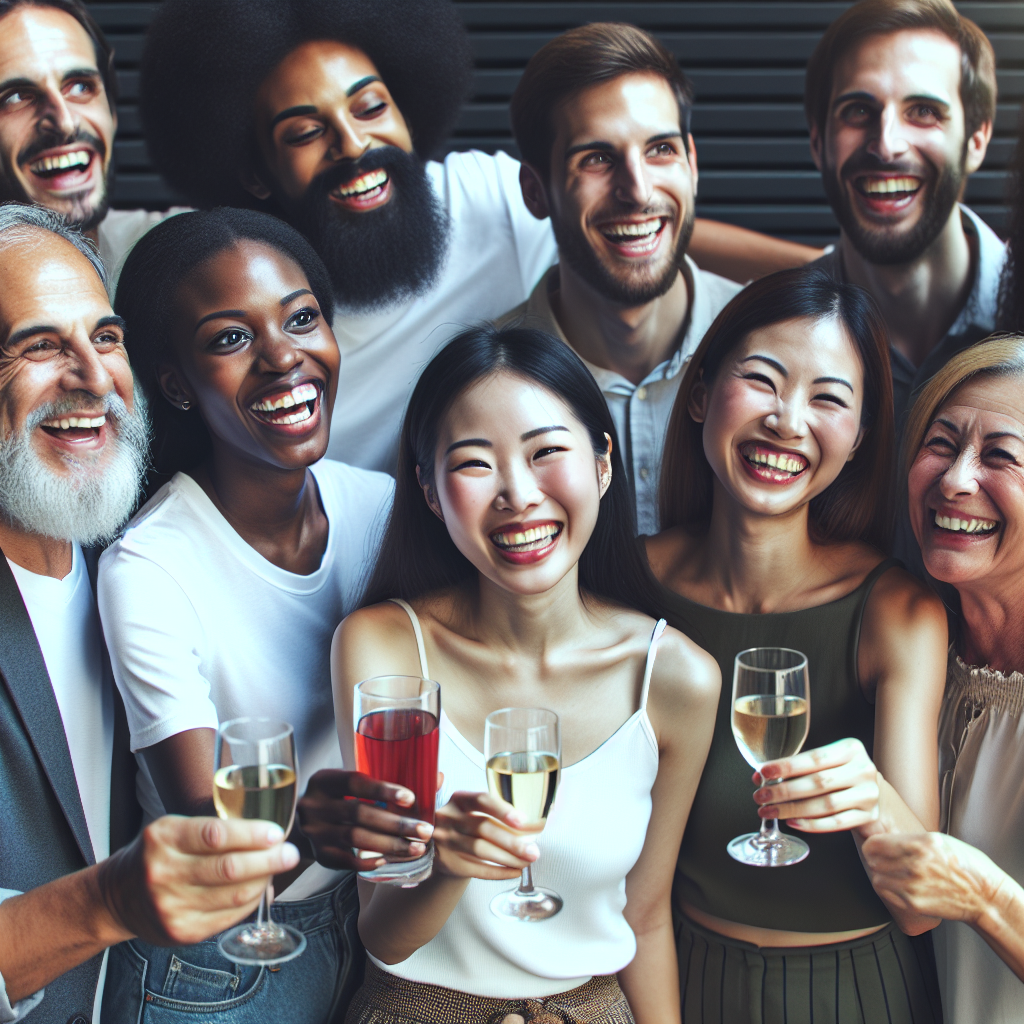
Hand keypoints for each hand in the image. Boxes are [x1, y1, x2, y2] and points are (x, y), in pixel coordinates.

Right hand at [96, 815, 299, 945]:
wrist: (117, 896)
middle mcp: (163, 873)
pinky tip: (260, 889)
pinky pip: (228, 916)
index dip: (252, 834)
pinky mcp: (181, 932)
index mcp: (163, 838)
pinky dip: (250, 901)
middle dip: (268, 860)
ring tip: (278, 868)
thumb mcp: (173, 828)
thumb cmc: (156, 854)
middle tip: (290, 853)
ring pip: (233, 895)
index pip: (216, 835)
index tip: (276, 833)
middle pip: (229, 868)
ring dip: (264, 880)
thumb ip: (212, 828)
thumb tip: (265, 833)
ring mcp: (171, 906)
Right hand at [296, 769, 431, 870]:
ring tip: (416, 848)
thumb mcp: (354, 785)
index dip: (383, 790)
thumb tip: (436, 778)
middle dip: (396, 824)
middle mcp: (314, 805)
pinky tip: (389, 859)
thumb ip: (389, 781)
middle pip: (359, 814)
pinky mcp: (318, 854)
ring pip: (356, 839)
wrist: (303, 824)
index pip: (355, 783)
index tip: (411, 798)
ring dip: (390, 845)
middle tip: (424, 831)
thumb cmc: (340, 799)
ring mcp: (314, 832)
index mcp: (324, 780)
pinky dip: (370, 860)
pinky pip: (347, 861)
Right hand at [433, 791, 541, 879]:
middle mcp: (449, 817)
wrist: (440, 847)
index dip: (503, 810)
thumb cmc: (467, 825)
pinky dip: (498, 872)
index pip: (482, 800)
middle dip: (512, 842)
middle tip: (533, 851)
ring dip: (508, 858)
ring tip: (526, 862)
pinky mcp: (448, 862)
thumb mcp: (473, 811)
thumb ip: (496, 813)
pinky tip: (514, 871)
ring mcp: (446, 840)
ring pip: (480, 850)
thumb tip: (532, 826)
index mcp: (460, 799)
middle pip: (483, 828)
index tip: (523, 821)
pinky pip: (476, 869)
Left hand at [754, 738, 880, 834]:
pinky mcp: (869, 816)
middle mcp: (863, 770)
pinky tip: (792, 822)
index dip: (787, 766)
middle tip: (760, 796)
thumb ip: (798, 766)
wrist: (870, 791)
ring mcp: (869, 795)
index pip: (814, 758)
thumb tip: (761, 776)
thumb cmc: (840, 773)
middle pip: (818, 782)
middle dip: (784, 791)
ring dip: (792, 809)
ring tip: (769, 811)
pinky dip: (811, 824)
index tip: (763, 772)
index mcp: (851, 749)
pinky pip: (836, 823)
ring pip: (825, 804)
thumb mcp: (827, 761)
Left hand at [863, 832, 1004, 925]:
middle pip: (872, 860)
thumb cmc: (966, 866)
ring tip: (892, 874)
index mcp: (921, 844)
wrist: (984, 897)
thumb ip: (912, 839)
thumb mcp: (940, 841)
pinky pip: (887, 893)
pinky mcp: (914, 903)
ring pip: (876, 878)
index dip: (872, 845)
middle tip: (882, 861)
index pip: (876, 843)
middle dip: (875, 860)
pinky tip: (898, 886)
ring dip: (881, 875)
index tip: (875, 847)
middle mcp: (915, 864)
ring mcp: (913, 885)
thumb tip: (888, 839)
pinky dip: (888, 890)